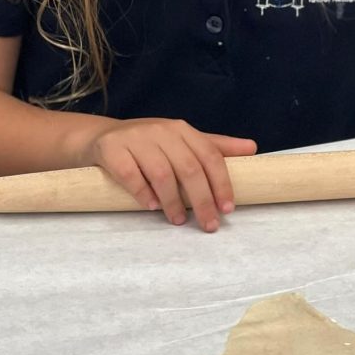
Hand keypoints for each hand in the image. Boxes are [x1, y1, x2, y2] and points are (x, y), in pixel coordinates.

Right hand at [77, 118, 256, 230]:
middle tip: (208, 224)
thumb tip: (253, 148)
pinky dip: (142, 192)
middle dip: (201, 199)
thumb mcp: (182, 142)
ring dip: (172, 201)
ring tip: (177, 220)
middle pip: (188, 167)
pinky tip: (150, 207)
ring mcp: (135, 139)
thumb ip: (215, 146)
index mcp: (182, 129)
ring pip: (161, 172)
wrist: (101, 138)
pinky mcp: (112, 150)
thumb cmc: (149, 145)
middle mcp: (161, 130)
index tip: (228, 209)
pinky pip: (130, 174)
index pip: (209, 155)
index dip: (221, 182)